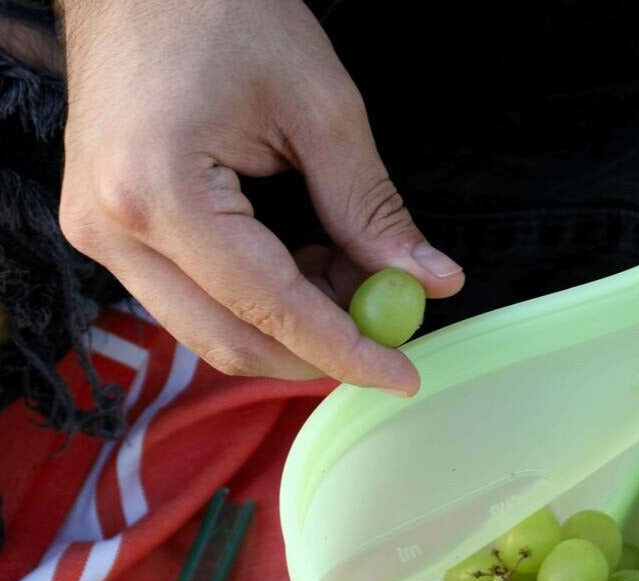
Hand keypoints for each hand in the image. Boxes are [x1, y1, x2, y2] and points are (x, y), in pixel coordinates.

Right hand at [57, 0, 463, 391]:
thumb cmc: (223, 9)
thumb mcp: (321, 106)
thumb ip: (371, 208)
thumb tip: (430, 282)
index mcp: (161, 193)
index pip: (274, 309)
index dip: (348, 351)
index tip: (404, 377)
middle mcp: (114, 230)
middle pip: (234, 342)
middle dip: (320, 350)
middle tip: (385, 325)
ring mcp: (99, 236)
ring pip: (211, 331)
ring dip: (291, 329)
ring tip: (346, 278)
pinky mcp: (107, 232)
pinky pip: (192, 303)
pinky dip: (258, 305)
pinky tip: (303, 266)